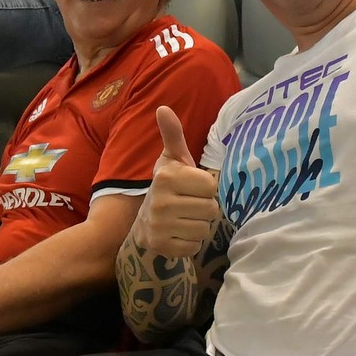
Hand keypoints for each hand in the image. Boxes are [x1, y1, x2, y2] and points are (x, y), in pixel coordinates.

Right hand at [134, 106, 219, 259]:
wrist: (145, 222)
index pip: (211, 186)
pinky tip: (178, 234)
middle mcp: (161, 201)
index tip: (192, 188)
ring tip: (183, 219)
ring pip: (204, 229)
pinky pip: (194, 246)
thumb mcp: (172, 160)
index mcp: (167, 176)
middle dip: (204, 208)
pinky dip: (190, 242)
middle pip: (211, 209)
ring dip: (198, 225)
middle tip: (188, 205)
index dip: (205, 189)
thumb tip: (163, 108)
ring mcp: (160, 226)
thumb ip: (173, 136)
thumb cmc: (168, 186)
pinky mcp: (162, 247)